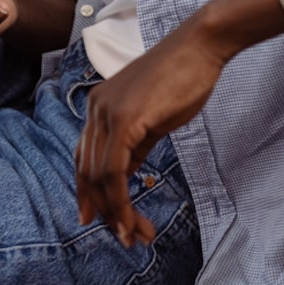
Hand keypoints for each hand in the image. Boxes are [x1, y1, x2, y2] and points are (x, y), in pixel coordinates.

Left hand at [74, 26, 226, 246]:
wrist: (200, 47)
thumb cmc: (183, 78)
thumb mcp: (152, 118)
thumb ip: (134, 146)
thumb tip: (124, 175)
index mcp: (98, 106)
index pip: (84, 156)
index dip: (86, 191)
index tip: (93, 218)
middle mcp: (95, 109)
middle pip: (87, 171)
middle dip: (103, 210)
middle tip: (124, 237)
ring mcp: (106, 112)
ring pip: (99, 175)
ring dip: (115, 212)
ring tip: (133, 236)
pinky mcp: (124, 118)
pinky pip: (114, 170)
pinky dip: (120, 199)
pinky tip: (131, 218)